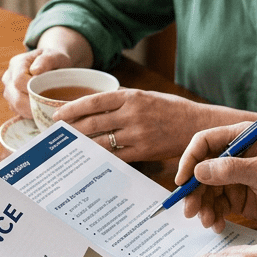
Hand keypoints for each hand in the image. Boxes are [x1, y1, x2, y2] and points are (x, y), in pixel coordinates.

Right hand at [1, 27, 92, 118]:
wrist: (51, 64)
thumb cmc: (54, 59)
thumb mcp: (55, 55)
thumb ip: (46, 60)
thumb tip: (35, 70)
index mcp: (17, 64)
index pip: (19, 81)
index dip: (33, 90)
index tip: (51, 93)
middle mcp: (8, 77)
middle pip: (15, 98)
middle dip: (34, 106)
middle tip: (52, 108)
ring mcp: (9, 90)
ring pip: (16, 107)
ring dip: (32, 111)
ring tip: (49, 110)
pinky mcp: (12, 101)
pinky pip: (19, 112)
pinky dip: (31, 114)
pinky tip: (43, 110)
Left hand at [54, 90, 230, 161]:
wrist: (198, 126)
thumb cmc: (172, 109)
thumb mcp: (147, 96)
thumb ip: (124, 101)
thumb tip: (96, 107)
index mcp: (132, 96)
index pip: (94, 101)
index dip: (72, 109)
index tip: (58, 115)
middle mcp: (132, 114)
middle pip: (93, 122)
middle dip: (73, 129)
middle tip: (59, 135)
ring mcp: (137, 134)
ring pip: (101, 141)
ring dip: (84, 145)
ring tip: (71, 148)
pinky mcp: (144, 151)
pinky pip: (116, 156)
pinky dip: (102, 158)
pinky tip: (92, 160)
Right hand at [176, 122, 256, 232]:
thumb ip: (231, 170)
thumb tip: (199, 170)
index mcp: (241, 137)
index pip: (204, 142)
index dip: (189, 160)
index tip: (182, 181)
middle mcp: (234, 155)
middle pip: (201, 169)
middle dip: (194, 190)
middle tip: (190, 210)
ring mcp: (234, 177)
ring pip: (206, 190)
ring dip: (202, 205)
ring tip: (207, 220)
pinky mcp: (237, 197)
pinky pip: (216, 204)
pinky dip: (212, 215)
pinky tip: (216, 224)